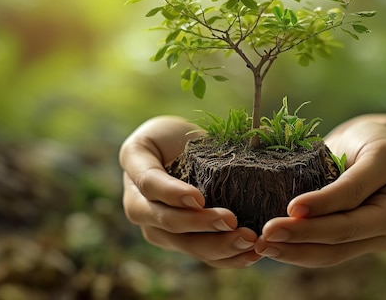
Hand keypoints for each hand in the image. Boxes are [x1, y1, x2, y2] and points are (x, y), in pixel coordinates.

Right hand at [119, 116, 261, 267]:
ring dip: (219, 246)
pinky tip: (251, 255)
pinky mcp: (179, 242)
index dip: (172, 194)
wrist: (174, 152)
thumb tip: (245, 141)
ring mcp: (157, 228)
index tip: (198, 198)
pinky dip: (228, 258)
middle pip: (166, 222)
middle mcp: (138, 204)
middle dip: (201, 225)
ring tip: (249, 241)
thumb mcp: (173, 128)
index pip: (150, 185)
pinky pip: (202, 255)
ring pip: (185, 244)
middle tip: (232, 221)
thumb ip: (189, 140)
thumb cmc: (177, 135)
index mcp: (134, 167)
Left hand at [254, 114, 385, 267]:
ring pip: (336, 252)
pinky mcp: (368, 246)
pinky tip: (276, 249)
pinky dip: (301, 252)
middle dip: (302, 235)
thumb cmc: (363, 138)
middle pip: (345, 231)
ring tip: (266, 247)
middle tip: (267, 235)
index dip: (323, 203)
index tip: (291, 207)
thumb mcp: (349, 139)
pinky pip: (332, 254)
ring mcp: (385, 235)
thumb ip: (332, 167)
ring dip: (297, 252)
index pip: (353, 193)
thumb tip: (293, 203)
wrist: (382, 150)